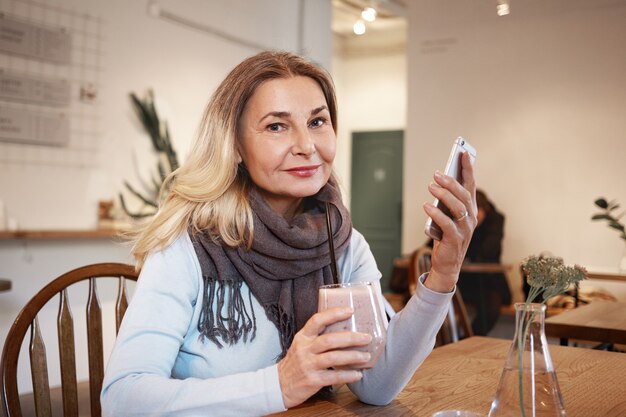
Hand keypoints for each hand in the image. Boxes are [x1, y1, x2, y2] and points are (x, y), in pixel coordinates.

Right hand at [277, 307, 371, 407]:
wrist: (279, 385)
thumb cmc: (296, 362)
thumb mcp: (302, 345)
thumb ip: (317, 337)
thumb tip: (345, 330)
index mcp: (303, 337)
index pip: (317, 320)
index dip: (334, 314)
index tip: (350, 310)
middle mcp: (305, 349)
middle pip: (330, 339)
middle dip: (351, 338)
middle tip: (367, 338)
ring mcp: (308, 365)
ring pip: (333, 358)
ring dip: (353, 356)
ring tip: (366, 356)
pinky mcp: (312, 380)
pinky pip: (333, 377)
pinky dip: (348, 375)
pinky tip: (358, 374)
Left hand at [423, 152, 477, 291]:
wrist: (446, 264)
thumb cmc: (445, 237)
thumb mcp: (446, 216)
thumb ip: (445, 202)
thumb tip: (438, 183)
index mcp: (470, 209)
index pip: (471, 185)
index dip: (468, 168)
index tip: (463, 153)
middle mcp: (471, 217)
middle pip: (464, 195)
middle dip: (451, 182)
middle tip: (437, 174)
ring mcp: (465, 229)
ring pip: (458, 207)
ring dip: (444, 195)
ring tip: (431, 187)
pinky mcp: (456, 240)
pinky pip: (447, 224)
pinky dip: (436, 214)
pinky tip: (427, 206)